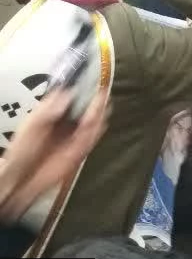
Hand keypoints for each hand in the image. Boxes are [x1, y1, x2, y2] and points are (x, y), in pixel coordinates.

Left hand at [0, 88, 108, 222]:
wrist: (22, 178)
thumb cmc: (22, 150)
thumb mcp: (32, 126)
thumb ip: (49, 111)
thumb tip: (68, 94)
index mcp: (54, 113)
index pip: (70, 97)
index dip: (80, 88)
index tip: (88, 80)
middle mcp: (66, 122)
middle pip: (85, 108)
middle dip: (94, 101)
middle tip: (100, 93)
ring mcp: (74, 136)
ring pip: (93, 122)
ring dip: (99, 113)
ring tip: (102, 104)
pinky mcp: (80, 149)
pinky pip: (93, 137)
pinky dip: (98, 130)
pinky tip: (100, 121)